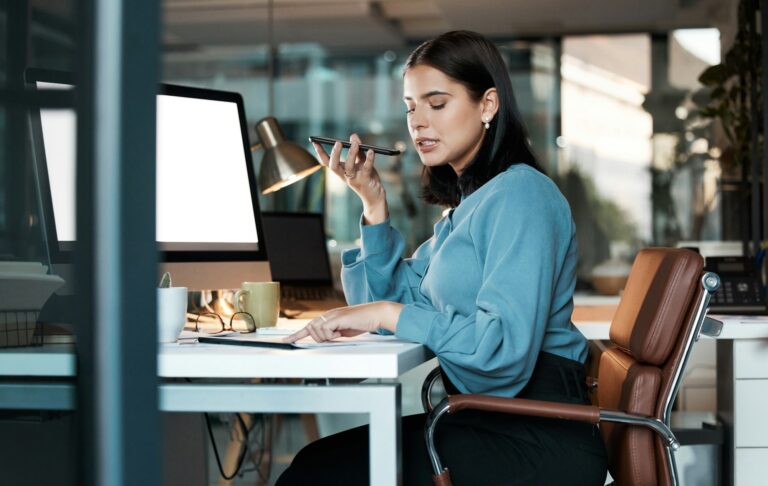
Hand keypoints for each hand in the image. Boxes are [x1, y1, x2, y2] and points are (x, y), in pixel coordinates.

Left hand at [283, 301, 403, 342]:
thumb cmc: (363, 322)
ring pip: (317, 331)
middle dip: (319, 338)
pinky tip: (341, 332)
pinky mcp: (336, 317)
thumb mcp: (344, 331)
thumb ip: (333, 333)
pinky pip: (325, 330)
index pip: (309, 326)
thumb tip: (325, 340)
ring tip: (340, 333)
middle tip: (335, 337)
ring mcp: (331, 315)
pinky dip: (332, 335)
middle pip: (311, 329)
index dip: (296, 334)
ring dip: (327, 337)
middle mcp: (328, 315)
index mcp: (329, 317)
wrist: (375, 314)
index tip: (285, 340)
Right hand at [312, 134, 387, 224]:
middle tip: (338, 142)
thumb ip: (358, 149)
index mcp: (341, 170)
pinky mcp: (365, 180)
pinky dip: (369, 159)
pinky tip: (371, 151)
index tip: (315, 142)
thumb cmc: (366, 177)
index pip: (327, 162)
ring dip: (351, 154)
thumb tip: (353, 136)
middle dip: (335, 154)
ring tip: (355, 143)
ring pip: (349, 167)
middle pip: (334, 166)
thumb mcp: (361, 161)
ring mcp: (354, 179)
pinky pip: (366, 168)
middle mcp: (345, 175)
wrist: (375, 195)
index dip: (320, 153)